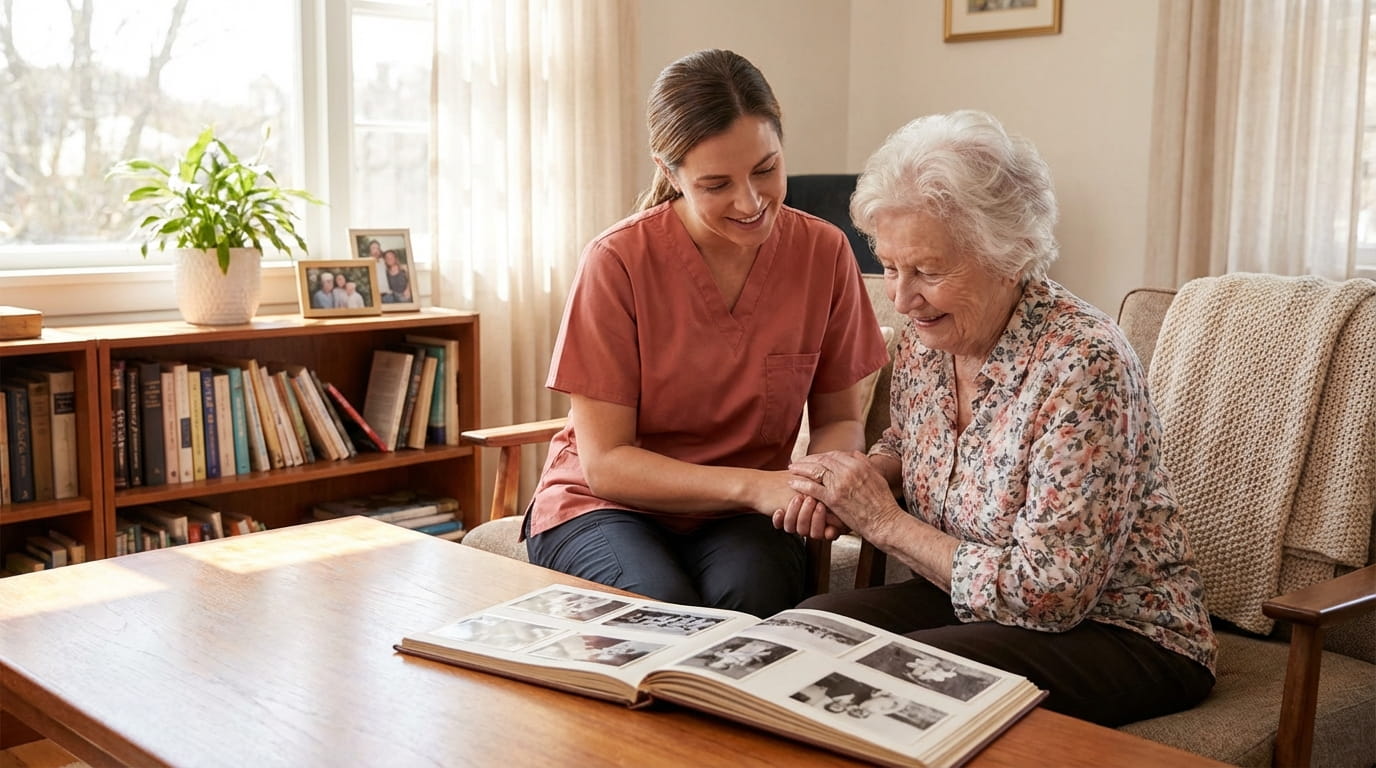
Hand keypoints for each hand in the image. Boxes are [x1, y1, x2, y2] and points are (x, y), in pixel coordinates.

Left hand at [786, 451, 902, 538]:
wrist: (885, 522)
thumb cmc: (883, 503)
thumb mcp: (877, 477)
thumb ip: (865, 463)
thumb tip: (854, 453)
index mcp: (858, 464)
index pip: (834, 455)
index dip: (820, 456)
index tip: (813, 459)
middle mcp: (848, 471)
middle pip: (822, 460)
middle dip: (807, 460)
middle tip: (797, 462)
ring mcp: (839, 484)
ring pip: (815, 471)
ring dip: (801, 469)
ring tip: (792, 469)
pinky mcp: (833, 499)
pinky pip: (812, 488)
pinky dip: (801, 484)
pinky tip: (792, 483)